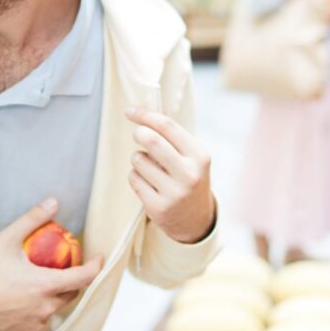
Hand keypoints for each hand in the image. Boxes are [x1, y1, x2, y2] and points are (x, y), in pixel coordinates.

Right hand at [0, 198, 102, 330]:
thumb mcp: (6, 239)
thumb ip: (32, 219)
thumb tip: (53, 202)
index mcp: (44, 286)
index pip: (83, 278)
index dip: (95, 267)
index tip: (98, 259)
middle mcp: (43, 309)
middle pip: (71, 294)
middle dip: (73, 281)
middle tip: (63, 267)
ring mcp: (34, 324)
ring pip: (54, 308)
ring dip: (54, 296)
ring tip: (42, 282)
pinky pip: (40, 321)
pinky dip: (39, 310)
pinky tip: (26, 299)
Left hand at [125, 108, 215, 243]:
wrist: (196, 219)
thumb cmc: (188, 177)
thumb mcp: (191, 157)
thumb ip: (171, 137)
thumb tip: (140, 112)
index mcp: (199, 156)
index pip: (168, 126)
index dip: (145, 115)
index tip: (129, 111)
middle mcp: (189, 174)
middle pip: (152, 140)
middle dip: (139, 133)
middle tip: (138, 134)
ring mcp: (174, 193)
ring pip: (138, 160)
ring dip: (138, 159)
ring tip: (150, 168)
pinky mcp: (158, 208)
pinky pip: (133, 178)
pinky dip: (135, 176)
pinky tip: (148, 183)